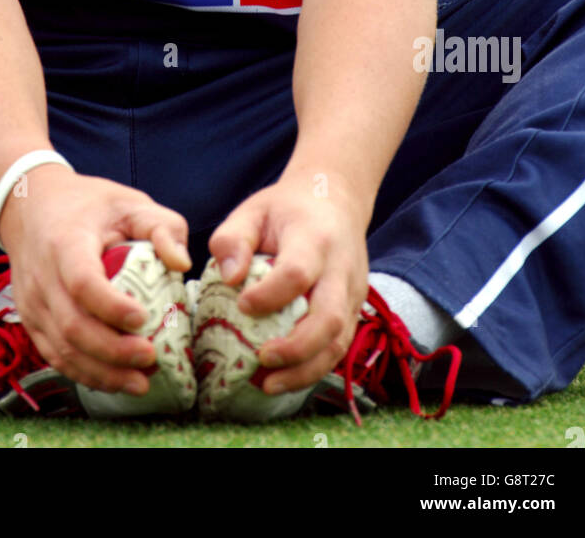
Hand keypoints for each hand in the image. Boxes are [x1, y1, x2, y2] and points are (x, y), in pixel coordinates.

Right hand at [0, 165, 189, 394]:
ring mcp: (32, 303)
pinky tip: (115, 381)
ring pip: (62, 349)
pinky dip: (85, 374)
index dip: (111, 306)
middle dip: (112, 351)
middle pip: (72, 325)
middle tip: (150, 358)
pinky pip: (55, 356)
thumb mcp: (128, 202)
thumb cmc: (88, 205)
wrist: (31, 207)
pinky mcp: (31, 321)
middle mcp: (42, 277)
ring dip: (101, 373)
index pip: (82, 282)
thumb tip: (182, 264)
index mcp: (65, 242)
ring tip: (140, 382)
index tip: (143, 318)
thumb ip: (161, 227)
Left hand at [207, 169, 369, 394]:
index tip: (242, 305)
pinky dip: (313, 367)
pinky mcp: (355, 309)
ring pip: (339, 342)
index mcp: (314, 238)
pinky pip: (340, 346)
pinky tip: (284, 378)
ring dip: (305, 370)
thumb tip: (229, 279)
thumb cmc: (286, 208)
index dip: (269, 295)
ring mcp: (353, 292)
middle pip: (329, 318)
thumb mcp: (253, 211)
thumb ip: (232, 240)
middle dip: (296, 349)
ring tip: (268, 384)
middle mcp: (341, 268)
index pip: (297, 273)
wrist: (336, 200)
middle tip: (260, 361)